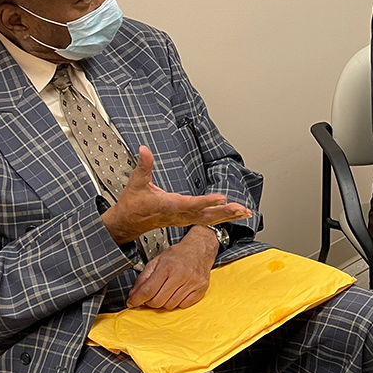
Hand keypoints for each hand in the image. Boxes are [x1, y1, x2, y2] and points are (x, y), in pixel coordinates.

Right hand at [102, 146, 251, 244]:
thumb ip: (143, 165)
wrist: (127, 223)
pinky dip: (222, 218)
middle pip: (205, 215)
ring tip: (245, 212)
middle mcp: (179, 214)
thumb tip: (144, 149)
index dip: (206, 201)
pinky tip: (234, 215)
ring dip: (227, 216)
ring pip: (209, 220)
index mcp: (168, 205)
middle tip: (241, 209)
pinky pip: (207, 221)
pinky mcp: (185, 220)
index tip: (221, 198)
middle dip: (224, 212)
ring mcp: (183, 219)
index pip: (190, 203)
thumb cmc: (133, 204)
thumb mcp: (136, 182)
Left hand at [127, 226, 217, 308]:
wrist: (199, 249)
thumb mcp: (157, 261)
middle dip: (150, 302)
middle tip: (151, 295)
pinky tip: (177, 293)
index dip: (137, 299)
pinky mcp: (201, 288)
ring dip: (164, 302)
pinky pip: (184, 305)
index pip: (148, 290)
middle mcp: (181, 274)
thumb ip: (143, 277)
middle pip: (158, 301)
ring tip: (166, 292)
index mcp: (167, 266)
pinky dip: (178, 302)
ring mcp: (192, 282)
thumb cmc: (178, 255)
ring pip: (170, 305)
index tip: (131, 303)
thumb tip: (133, 294)